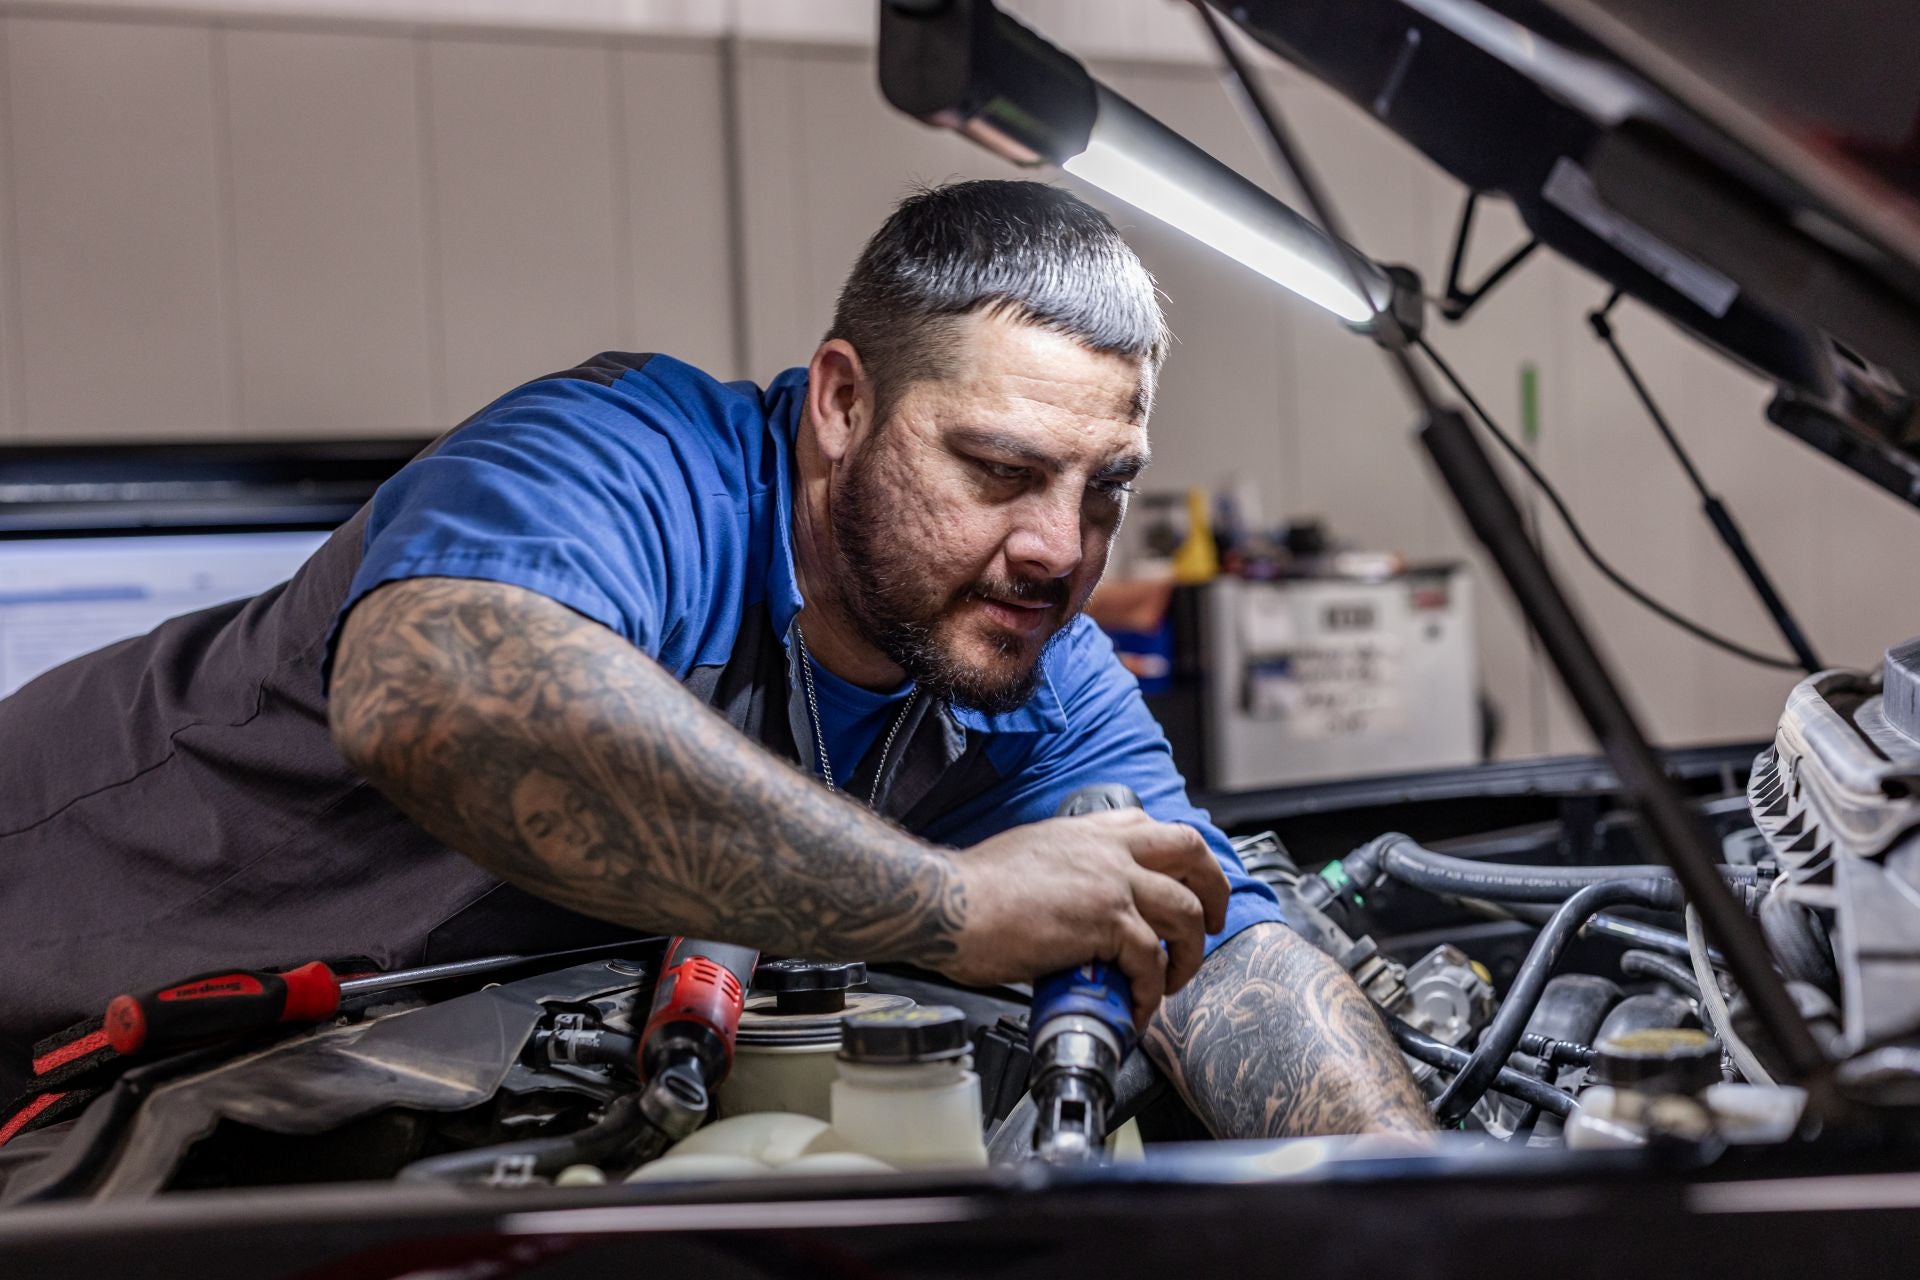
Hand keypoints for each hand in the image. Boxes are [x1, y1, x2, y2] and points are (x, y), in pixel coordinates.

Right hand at [941, 811, 1230, 1029]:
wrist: (950, 904)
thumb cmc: (975, 889)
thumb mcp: (1034, 855)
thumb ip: (1070, 869)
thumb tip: (1080, 904)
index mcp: (1092, 831)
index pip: (1161, 831)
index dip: (1186, 862)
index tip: (1190, 887)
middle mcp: (1110, 850)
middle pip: (1194, 857)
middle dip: (1214, 894)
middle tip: (1211, 926)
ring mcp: (1113, 883)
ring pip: (1185, 914)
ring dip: (1188, 955)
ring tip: (1171, 982)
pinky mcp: (1106, 922)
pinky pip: (1152, 961)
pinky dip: (1152, 991)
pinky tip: (1139, 1008)